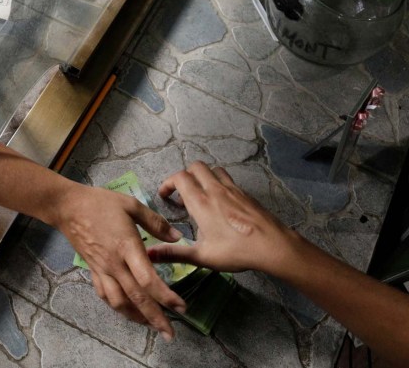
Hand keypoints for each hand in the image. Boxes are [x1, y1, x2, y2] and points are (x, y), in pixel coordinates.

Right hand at [54, 183, 186, 340]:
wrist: (68, 207)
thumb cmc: (101, 203)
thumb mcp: (131, 205)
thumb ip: (156, 223)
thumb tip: (177, 237)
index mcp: (127, 247)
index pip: (148, 280)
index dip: (166, 297)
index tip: (181, 308)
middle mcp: (115, 264)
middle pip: (136, 298)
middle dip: (155, 318)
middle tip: (169, 334)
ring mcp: (102, 270)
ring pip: (119, 302)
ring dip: (136, 317)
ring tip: (150, 325)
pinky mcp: (93, 270)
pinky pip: (105, 295)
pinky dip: (117, 306)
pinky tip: (126, 310)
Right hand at [148, 162, 292, 274]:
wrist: (273, 245)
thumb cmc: (235, 251)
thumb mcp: (202, 256)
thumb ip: (174, 254)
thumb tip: (149, 254)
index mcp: (200, 202)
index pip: (179, 178)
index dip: (168, 183)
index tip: (164, 195)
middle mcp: (215, 189)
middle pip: (196, 166)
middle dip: (184, 175)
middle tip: (181, 193)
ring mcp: (233, 189)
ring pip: (213, 170)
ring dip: (203, 176)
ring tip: (200, 194)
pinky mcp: (246, 194)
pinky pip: (228, 179)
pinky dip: (218, 183)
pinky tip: (221, 202)